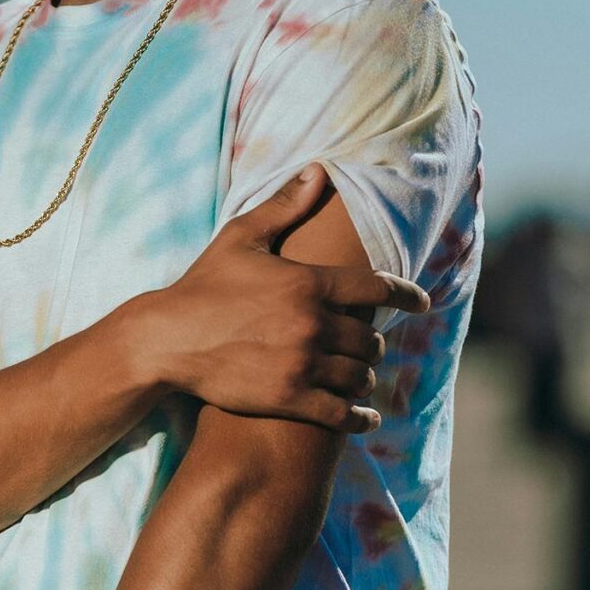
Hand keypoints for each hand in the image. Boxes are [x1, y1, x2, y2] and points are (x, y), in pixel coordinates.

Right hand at [133, 164, 430, 430]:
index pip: (378, 288)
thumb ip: (285, 206)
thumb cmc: (203, 285)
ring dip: (364, 376)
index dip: (407, 296)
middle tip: (365, 345)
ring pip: (360, 375)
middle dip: (371, 341)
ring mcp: (302, 363)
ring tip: (359, 376)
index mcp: (309, 282)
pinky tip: (366, 417)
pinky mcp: (288, 397)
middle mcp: (313, 323)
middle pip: (370, 338)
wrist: (167, 339)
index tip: (422, 303)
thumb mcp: (241, 237)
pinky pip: (342, 413)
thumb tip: (319, 172)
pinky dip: (360, 417)